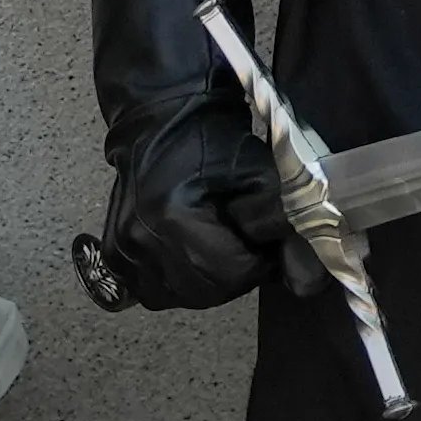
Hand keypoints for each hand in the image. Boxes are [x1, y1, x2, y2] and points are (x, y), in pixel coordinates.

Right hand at [97, 97, 287, 312]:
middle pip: (205, 291)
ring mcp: (121, 250)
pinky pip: (153, 292)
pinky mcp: (113, 255)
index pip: (231, 273)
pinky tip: (190, 255)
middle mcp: (138, 238)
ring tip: (216, 246)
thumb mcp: (260, 177)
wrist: (161, 122)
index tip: (265, 243)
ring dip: (208, 281)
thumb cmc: (212, 142)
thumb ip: (283, 230)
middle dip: (236, 275)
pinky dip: (178, 283)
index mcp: (171, 217)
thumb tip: (308, 281)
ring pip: (180, 297)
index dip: (259, 263)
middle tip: (243, 244)